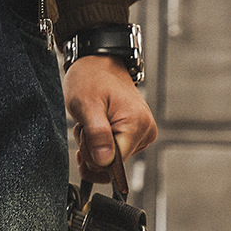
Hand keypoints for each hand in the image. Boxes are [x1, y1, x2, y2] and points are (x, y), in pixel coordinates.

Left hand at [62, 56, 156, 179]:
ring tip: (91, 123)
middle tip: (86, 126)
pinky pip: (113, 154)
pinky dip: (98, 146)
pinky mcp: (135, 136)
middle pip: (112, 165)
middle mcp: (145, 131)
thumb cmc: (91, 78)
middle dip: (91, 151)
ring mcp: (142, 134)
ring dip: (92, 147)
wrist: (97, 65)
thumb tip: (105, 162)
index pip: (114, 164)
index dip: (93, 156)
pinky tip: (95, 130)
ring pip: (110, 161)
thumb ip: (97, 135)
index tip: (85, 138)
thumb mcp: (87, 106)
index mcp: (137, 124)